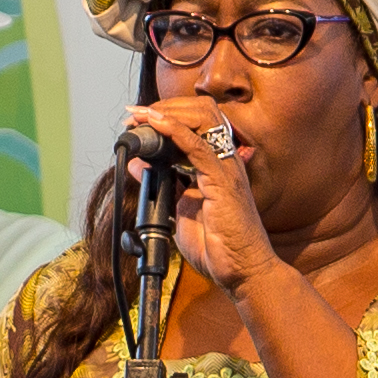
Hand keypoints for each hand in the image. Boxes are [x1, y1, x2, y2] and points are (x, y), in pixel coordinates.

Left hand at [124, 101, 272, 293]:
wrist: (242, 271)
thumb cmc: (219, 246)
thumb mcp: (178, 210)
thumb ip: (161, 186)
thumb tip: (138, 165)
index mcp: (215, 165)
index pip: (195, 122)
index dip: (166, 114)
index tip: (137, 119)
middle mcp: (224, 160)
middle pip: (202, 110)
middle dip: (166, 106)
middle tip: (135, 114)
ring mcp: (226, 168)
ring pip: (203, 119)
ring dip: (167, 112)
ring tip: (141, 116)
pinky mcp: (224, 182)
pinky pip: (199, 147)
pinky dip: (175, 130)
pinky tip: (156, 125)